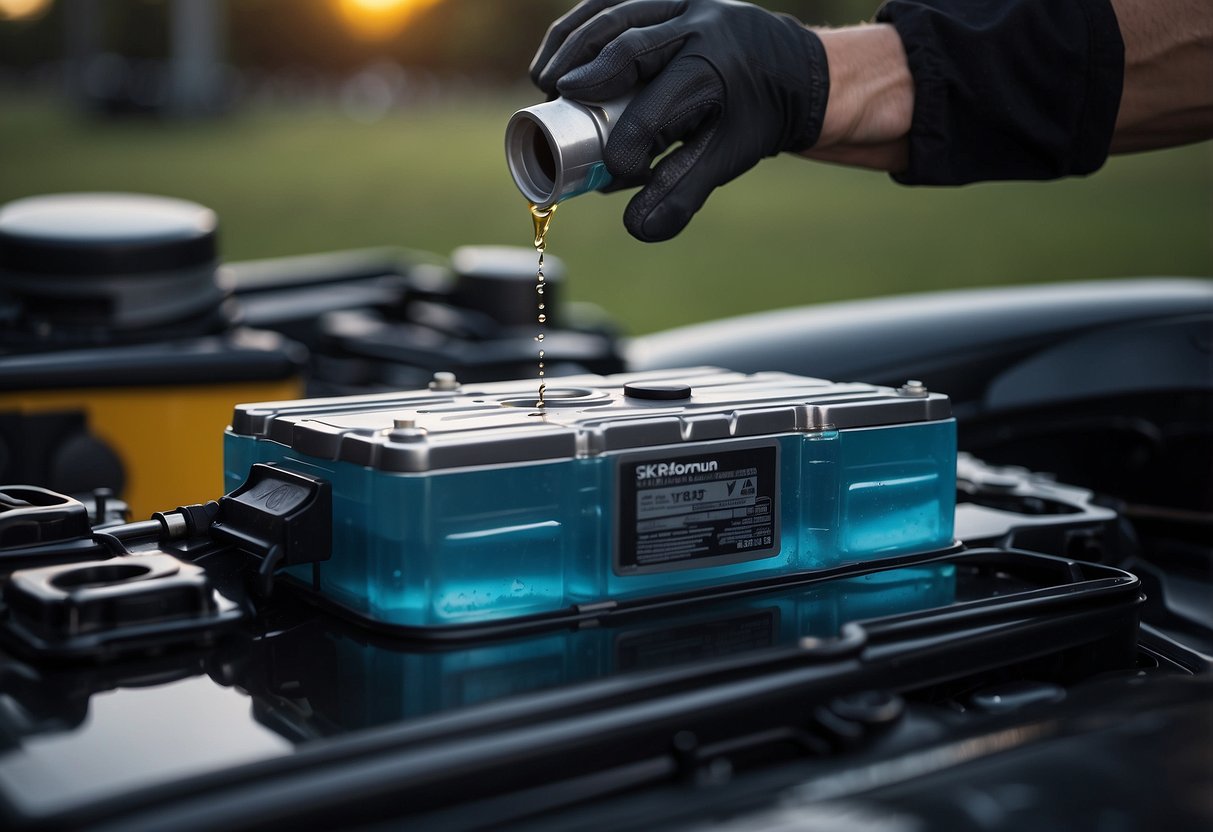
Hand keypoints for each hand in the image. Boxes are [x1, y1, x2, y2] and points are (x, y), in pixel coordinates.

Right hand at [530, 0, 828, 241]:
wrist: (792, 71)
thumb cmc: (752, 118)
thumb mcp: (726, 159)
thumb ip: (681, 194)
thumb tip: (636, 229)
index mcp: (715, 70)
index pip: (655, 112)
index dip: (623, 149)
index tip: (610, 176)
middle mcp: (701, 25)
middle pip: (628, 46)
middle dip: (583, 77)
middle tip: (549, 103)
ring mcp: (684, 2)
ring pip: (616, 13)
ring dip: (571, 44)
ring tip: (543, 79)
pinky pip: (615, 1)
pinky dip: (580, 24)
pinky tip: (558, 52)